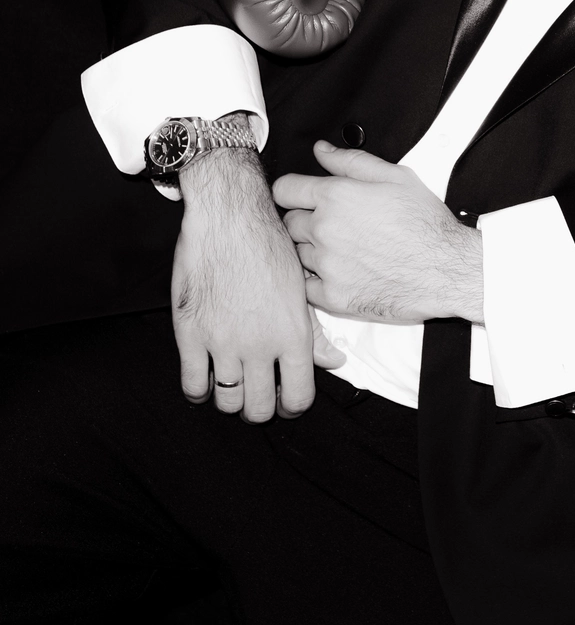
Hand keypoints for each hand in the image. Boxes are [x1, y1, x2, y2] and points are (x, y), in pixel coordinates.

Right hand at [172, 145, 331, 422]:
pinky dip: (199, 391)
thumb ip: (315, 332)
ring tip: (233, 384)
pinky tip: (206, 378)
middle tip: (257, 394)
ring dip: (231, 399)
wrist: (229, 216)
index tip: (286, 400)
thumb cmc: (268, 245)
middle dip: (260, 407)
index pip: (298, 397)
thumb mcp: (300, 287)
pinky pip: (192, 386)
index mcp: (293, 334)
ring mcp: (223, 343)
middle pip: (259, 408)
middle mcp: (259, 345)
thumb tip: (334, 363)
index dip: (292, 406)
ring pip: (227, 403)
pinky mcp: (190, 335)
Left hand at [273, 142, 483, 324]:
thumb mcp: (395, 176)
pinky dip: (318, 280)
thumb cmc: (425, 223)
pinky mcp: (333, 296)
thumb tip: (322, 150)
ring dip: (313, 251)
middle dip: (306, 221)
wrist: (447, 269)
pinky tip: (341, 272)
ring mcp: (326, 266)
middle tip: (336, 225)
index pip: (284, 190)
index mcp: (335, 197)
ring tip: (345, 250)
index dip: (293, 191)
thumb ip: (351, 161)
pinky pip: (306, 287)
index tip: (300, 197)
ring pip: (298, 254)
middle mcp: (324, 230)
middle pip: (289, 223)